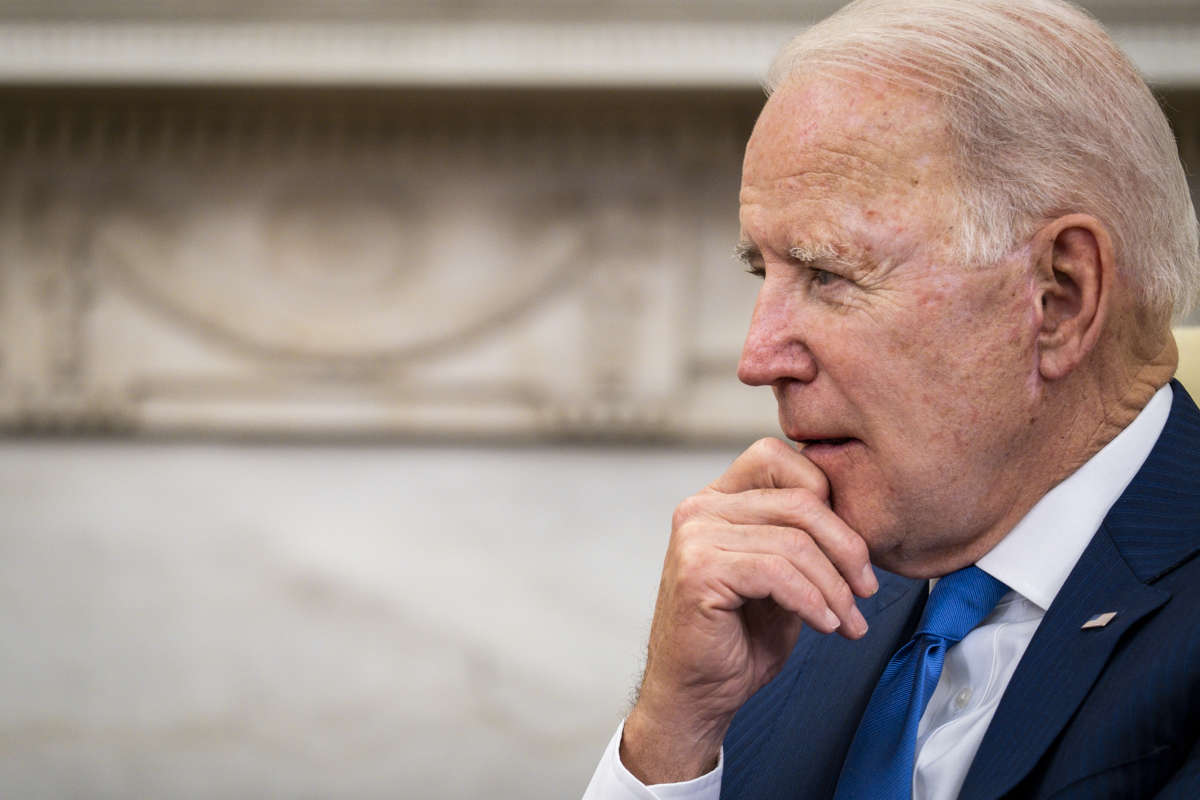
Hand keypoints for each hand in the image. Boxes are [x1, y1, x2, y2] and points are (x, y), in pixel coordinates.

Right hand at [620, 437, 877, 783]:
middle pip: (799, 501)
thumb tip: (858, 514)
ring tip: (848, 620)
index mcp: (717, 500)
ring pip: (795, 541)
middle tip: (866, 590)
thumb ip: (800, 536)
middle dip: (847, 548)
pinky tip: (824, 624)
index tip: (851, 549)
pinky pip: (777, 573)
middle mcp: (700, 509)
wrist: (696, 695)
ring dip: (835, 587)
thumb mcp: (780, 574)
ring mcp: (695, 537)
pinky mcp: (698, 572)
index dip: (826, 494)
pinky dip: (812, 601)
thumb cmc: (738, 637)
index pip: (778, 457)